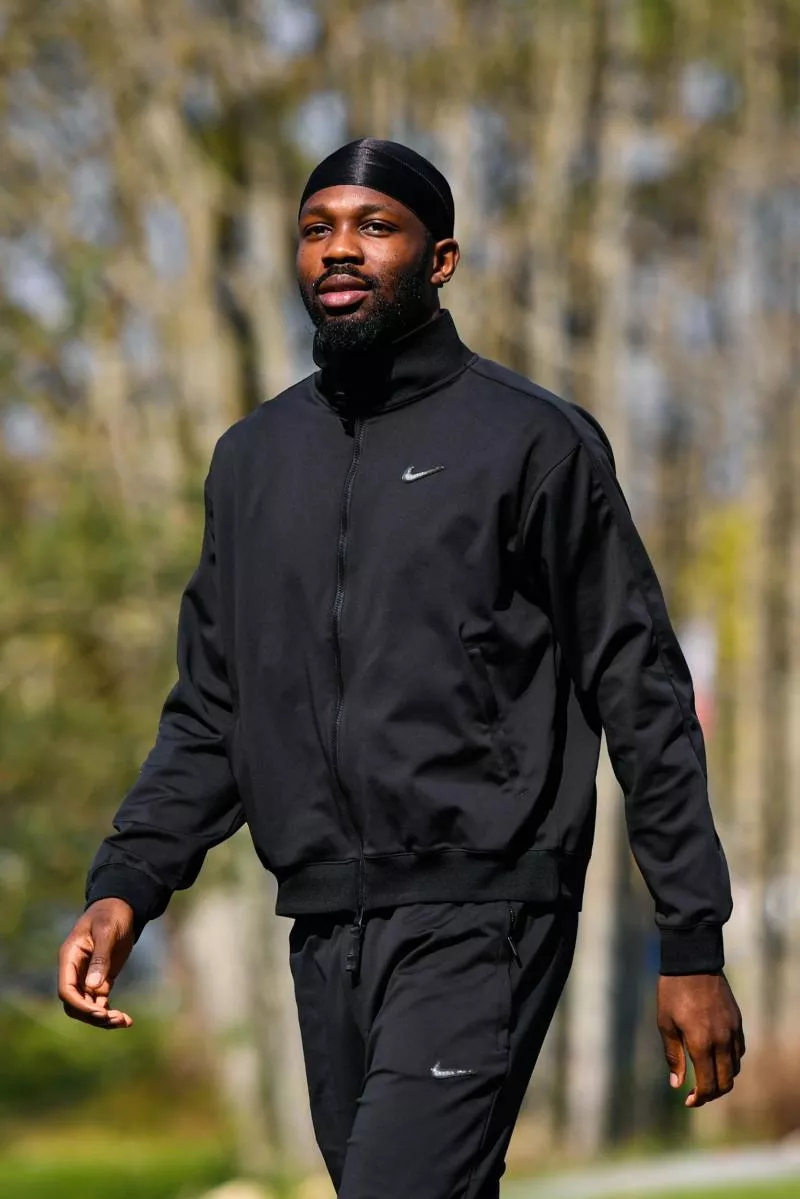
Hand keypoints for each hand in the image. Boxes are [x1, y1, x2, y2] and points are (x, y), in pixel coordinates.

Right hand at [58, 899, 135, 1028]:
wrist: (122, 907)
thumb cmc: (111, 914)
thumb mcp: (107, 931)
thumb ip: (100, 958)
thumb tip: (93, 988)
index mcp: (70, 958)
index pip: (66, 990)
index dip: (79, 1005)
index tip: (99, 1013)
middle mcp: (75, 971)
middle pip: (75, 1004)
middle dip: (93, 1016)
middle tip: (115, 1019)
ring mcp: (88, 977)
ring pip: (88, 1007)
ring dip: (103, 1018)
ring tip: (125, 1021)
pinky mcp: (102, 980)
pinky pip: (101, 1003)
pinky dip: (110, 1013)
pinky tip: (126, 1020)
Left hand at [658, 972, 744, 1107]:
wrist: (692, 962)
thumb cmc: (672, 992)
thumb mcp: (665, 1023)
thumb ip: (674, 1056)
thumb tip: (677, 1084)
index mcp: (701, 1043)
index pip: (708, 1084)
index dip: (700, 1098)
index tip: (689, 1101)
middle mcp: (721, 1040)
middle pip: (726, 1082)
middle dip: (713, 1094)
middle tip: (698, 1095)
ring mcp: (733, 1030)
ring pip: (735, 1067)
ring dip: (723, 1078)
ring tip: (706, 1077)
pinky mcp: (737, 1021)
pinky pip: (739, 1050)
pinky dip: (730, 1061)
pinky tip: (716, 1058)